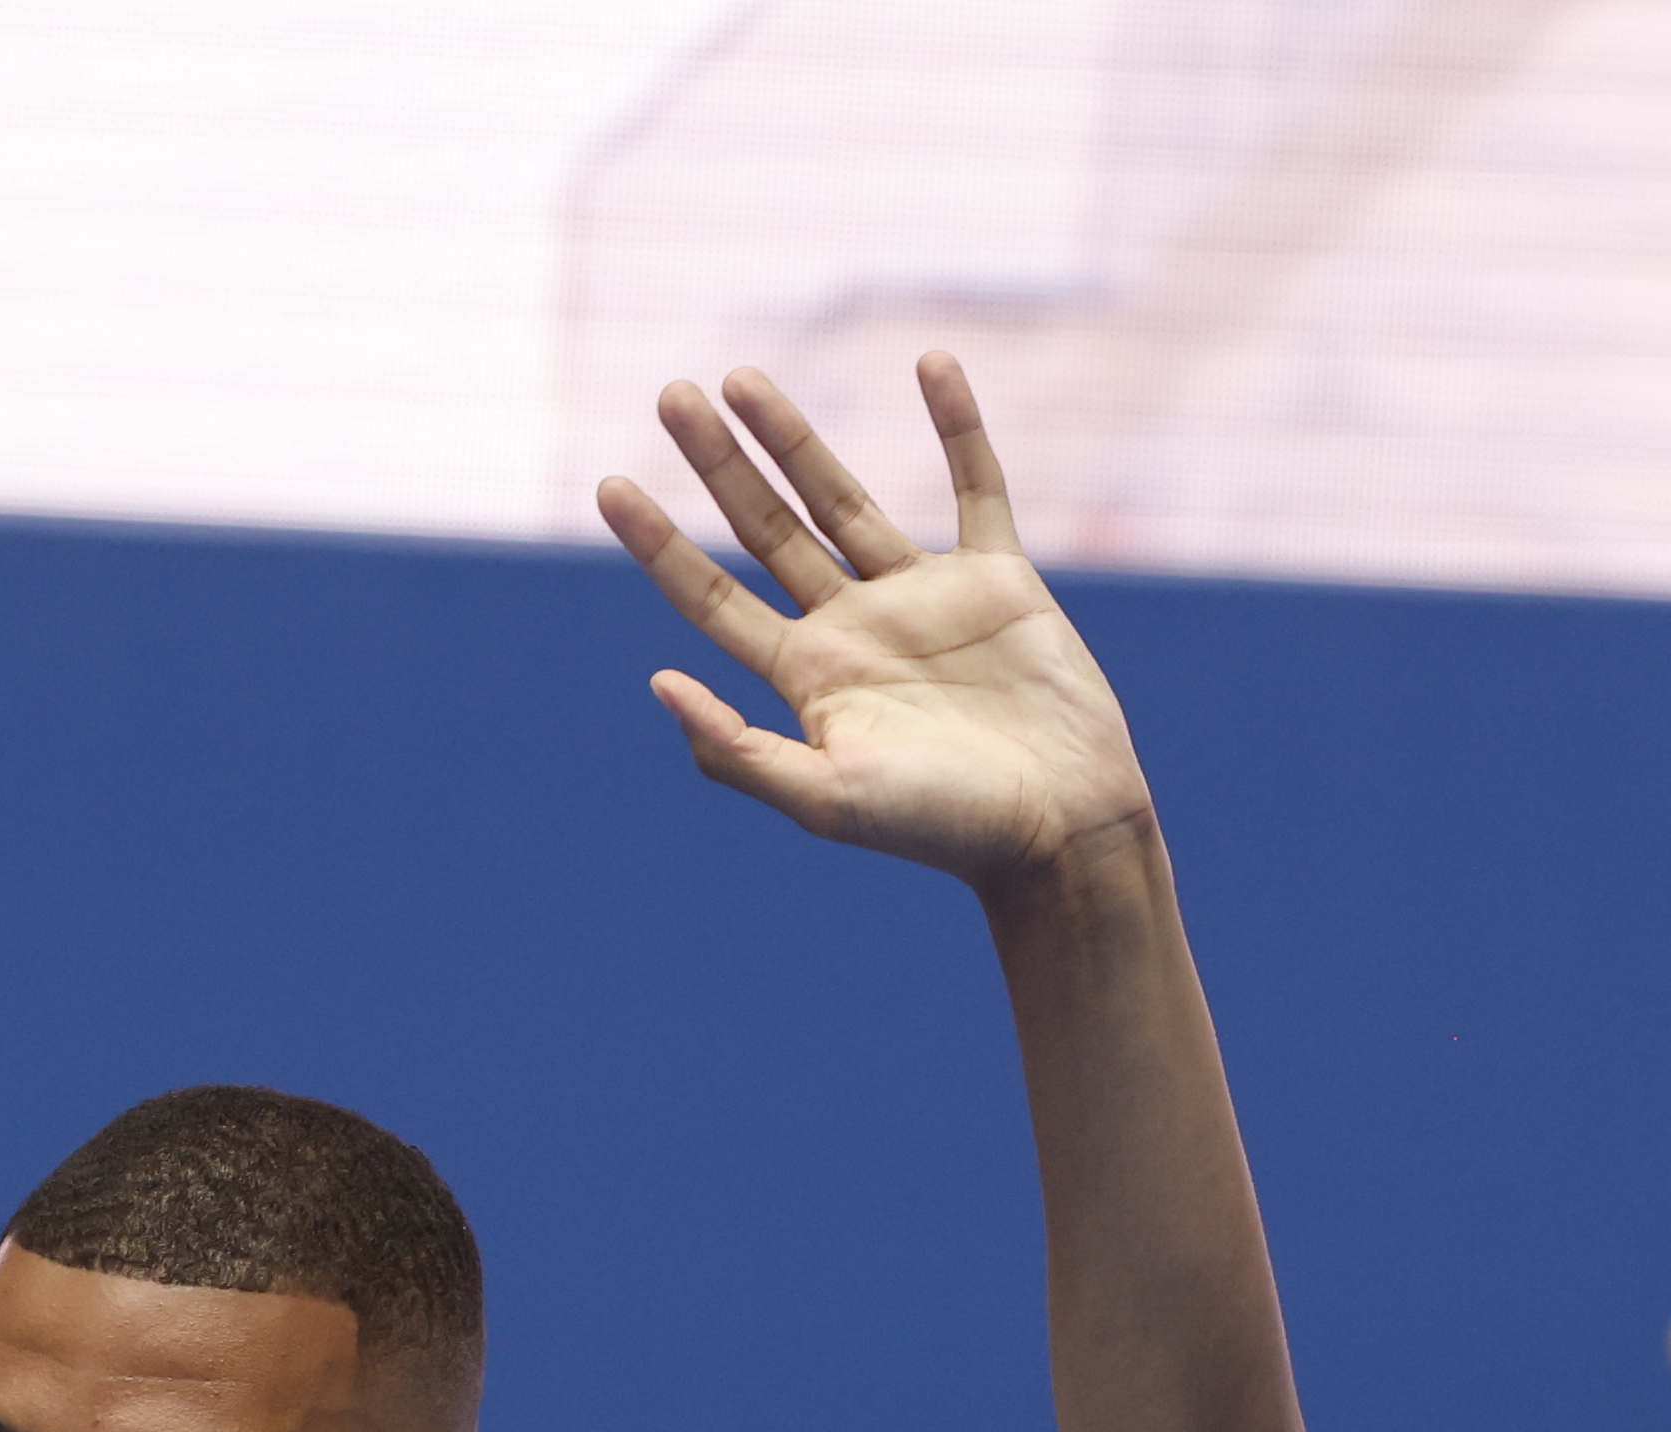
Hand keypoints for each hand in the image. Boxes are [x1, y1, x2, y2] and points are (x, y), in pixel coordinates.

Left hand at [596, 357, 1150, 891]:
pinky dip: (958, 426)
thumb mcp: (825, 799)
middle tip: (670, 394)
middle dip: (717, 464)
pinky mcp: (999, 581)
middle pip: (765, 527)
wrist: (1061, 830)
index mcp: (803, 676)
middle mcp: (851, 627)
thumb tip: (657, 683)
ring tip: (742, 378)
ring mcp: (922, 598)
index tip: (609, 484)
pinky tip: (932, 363)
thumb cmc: (941, 828)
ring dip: (796, 436)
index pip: (710, 595)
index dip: (658, 542)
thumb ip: (737, 750)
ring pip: (844, 498)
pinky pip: (977, 487)